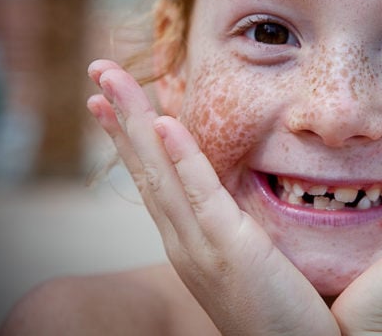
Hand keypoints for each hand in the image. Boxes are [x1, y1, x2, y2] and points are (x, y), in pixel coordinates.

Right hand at [87, 60, 339, 335]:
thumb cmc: (283, 312)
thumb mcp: (250, 259)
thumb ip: (236, 224)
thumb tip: (236, 192)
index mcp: (189, 239)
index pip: (154, 176)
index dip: (129, 134)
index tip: (110, 98)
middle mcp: (184, 241)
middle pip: (144, 166)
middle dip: (119, 115)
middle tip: (97, 69)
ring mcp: (201, 247)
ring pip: (159, 172)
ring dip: (134, 121)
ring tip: (110, 80)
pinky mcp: (231, 251)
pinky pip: (201, 197)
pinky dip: (181, 159)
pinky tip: (163, 122)